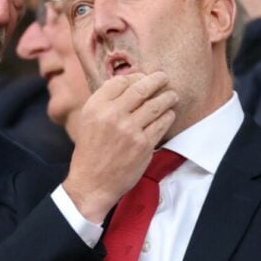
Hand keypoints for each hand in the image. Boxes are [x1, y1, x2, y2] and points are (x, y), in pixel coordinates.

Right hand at [63, 71, 177, 223]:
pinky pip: (162, 123)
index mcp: (94, 107)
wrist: (92, 182)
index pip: (120, 82)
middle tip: (163, 77)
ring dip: (167, 97)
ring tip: (172, 95)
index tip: (143, 79)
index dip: (134, 77)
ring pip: (156, 104)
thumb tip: (127, 85)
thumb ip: (104, 104)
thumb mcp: (88, 122)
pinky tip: (168, 115)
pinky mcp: (144, 144)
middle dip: (156, 80)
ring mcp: (129, 130)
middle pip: (140, 88)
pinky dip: (168, 116)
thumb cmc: (90, 152)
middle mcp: (111, 115)